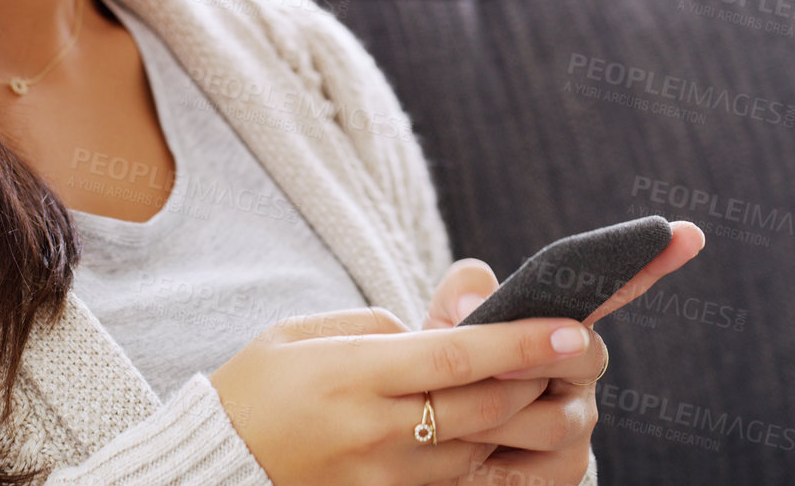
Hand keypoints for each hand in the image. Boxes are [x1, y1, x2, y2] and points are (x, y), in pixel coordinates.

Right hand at [208, 306, 601, 485]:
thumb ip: (377, 325)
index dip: (520, 344)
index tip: (571, 328)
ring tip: (552, 387)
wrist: (214, 468)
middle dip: (540, 379)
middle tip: (580, 351)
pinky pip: (461, 482)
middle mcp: (376, 432)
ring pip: (483, 449)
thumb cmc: (255, 389)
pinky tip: (509, 429)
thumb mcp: (300, 335)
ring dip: (526, 418)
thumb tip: (441, 333)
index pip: (456, 358)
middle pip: (485, 407)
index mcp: (352, 376)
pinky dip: (494, 454)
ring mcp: (387, 479)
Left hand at [417, 221, 706, 484]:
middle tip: (493, 366)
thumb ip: (460, 300)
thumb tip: (475, 305)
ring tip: (449, 416)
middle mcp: (581, 373)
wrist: (426, 445)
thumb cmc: (443, 378)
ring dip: (496, 417)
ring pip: (555, 419)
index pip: (610, 289)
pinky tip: (459, 458)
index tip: (688, 232)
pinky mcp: (565, 473)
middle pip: (585, 354)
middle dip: (534, 356)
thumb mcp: (441, 330)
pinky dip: (490, 460)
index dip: (649, 263)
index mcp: (560, 327)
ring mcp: (578, 426)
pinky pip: (535, 468)